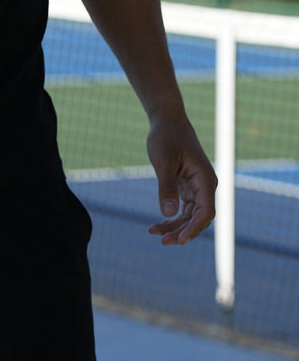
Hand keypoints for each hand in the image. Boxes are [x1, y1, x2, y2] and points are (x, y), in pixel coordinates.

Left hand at [146, 111, 216, 245]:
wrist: (167, 119)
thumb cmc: (166, 136)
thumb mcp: (163, 160)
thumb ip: (166, 187)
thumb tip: (168, 213)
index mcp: (205, 179)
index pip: (206, 211)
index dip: (195, 228)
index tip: (180, 240)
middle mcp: (205, 186)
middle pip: (198, 217)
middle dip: (182, 231)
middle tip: (162, 241)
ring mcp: (197, 187)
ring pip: (190, 215)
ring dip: (175, 226)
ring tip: (154, 233)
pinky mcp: (188, 186)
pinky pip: (183, 208)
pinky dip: (172, 216)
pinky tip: (158, 224)